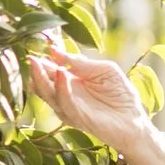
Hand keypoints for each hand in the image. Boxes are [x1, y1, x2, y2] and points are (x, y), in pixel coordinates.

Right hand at [25, 45, 164, 164]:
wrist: (135, 119)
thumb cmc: (121, 93)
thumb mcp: (103, 70)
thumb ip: (80, 63)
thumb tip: (54, 50)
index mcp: (68, 82)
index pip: (49, 70)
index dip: (42, 59)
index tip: (35, 45)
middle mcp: (63, 96)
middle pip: (42, 83)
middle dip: (35, 70)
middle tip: (29, 57)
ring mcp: (68, 108)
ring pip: (47, 94)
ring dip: (41, 78)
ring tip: (38, 63)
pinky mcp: (77, 118)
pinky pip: (65, 102)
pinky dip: (61, 88)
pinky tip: (60, 74)